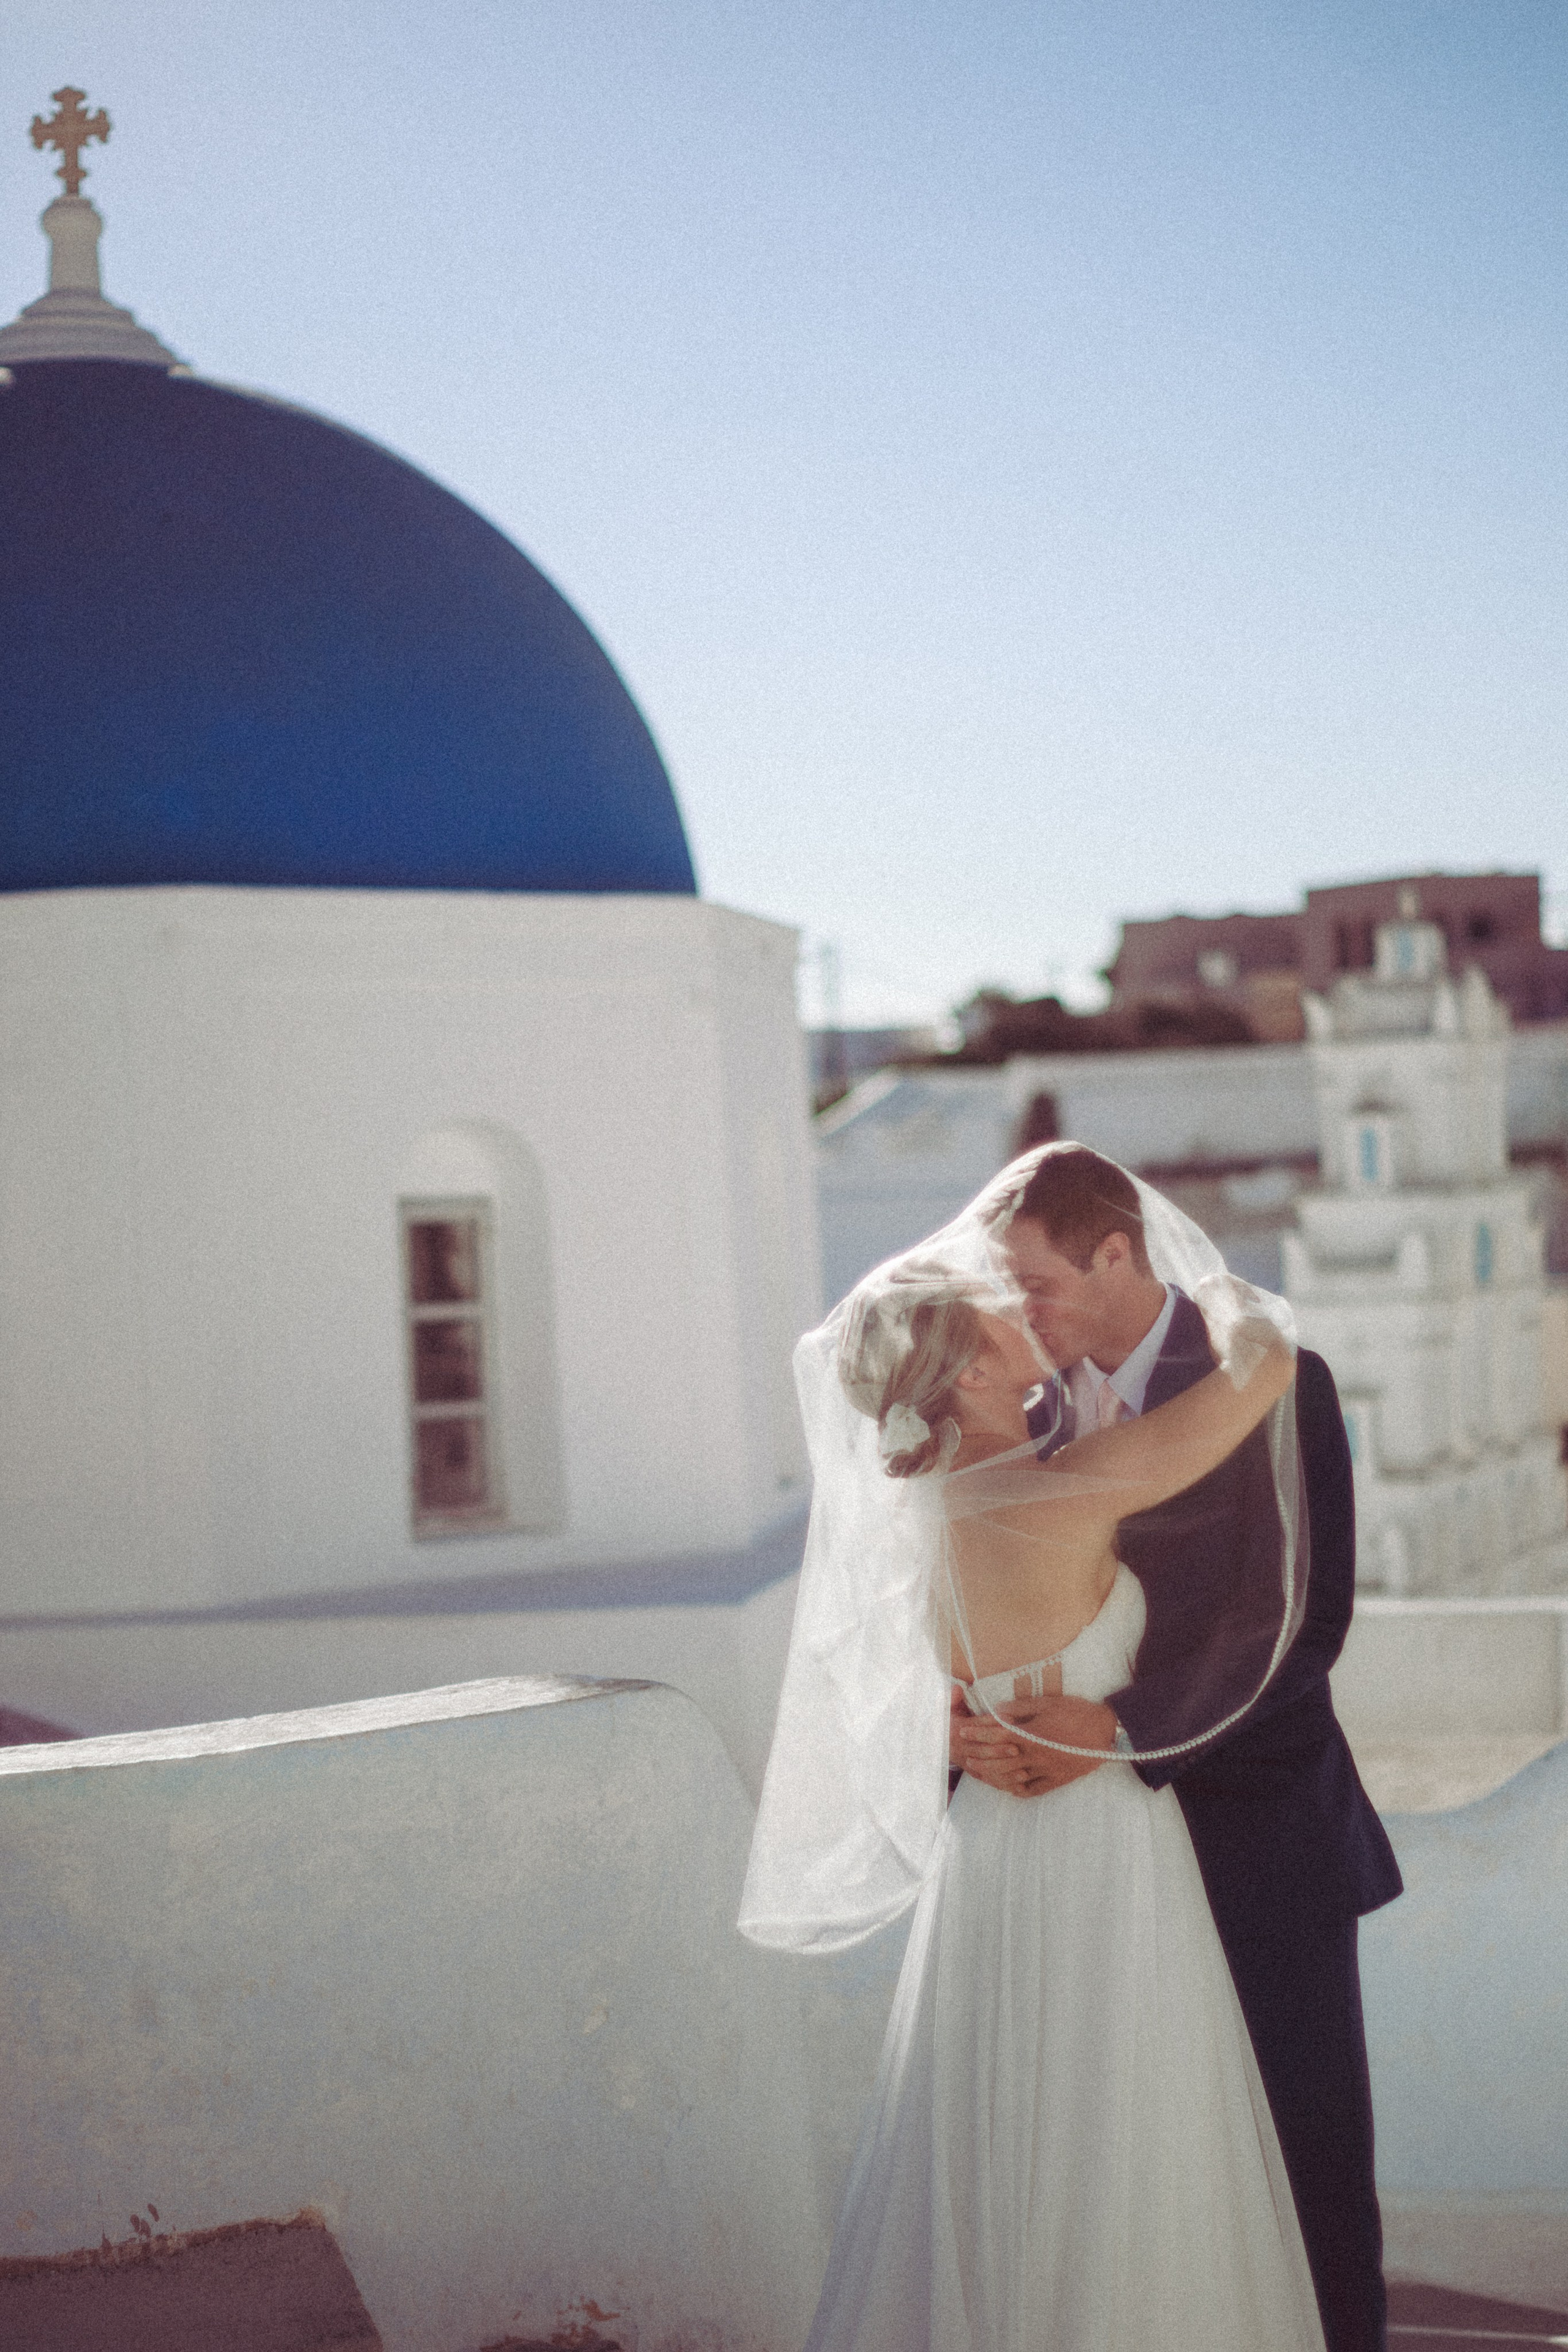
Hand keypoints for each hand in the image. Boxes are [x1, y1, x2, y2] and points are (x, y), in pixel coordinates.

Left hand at [951, 1691, 1117, 1796]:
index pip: (997, 1735)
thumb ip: (1020, 1708)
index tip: (963, 1731)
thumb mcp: (1048, 1703)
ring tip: (978, 1772)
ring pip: (1012, 1777)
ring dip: (992, 1775)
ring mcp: (1045, 1770)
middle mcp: (1035, 1755)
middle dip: (979, 1756)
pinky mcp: (1056, 1779)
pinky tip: (1008, 1787)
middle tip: (963, 1755)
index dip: (977, 1733)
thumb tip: (997, 1711)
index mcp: (1032, 1734)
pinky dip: (1018, 1789)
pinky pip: (1033, 1789)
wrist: (1106, 1731)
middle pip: (999, 1759)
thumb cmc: (1077, 1712)